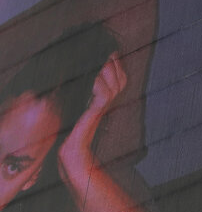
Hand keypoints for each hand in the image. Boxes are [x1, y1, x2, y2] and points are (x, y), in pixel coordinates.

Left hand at [59, 54, 126, 178]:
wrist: (73, 156)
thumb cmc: (72, 139)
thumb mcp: (76, 114)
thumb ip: (80, 103)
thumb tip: (74, 89)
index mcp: (101, 104)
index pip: (116, 84)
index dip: (117, 69)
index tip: (113, 54)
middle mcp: (104, 107)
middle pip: (120, 83)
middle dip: (117, 67)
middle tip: (112, 54)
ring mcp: (100, 112)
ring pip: (113, 88)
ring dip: (110, 74)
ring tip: (106, 63)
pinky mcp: (93, 117)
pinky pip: (102, 100)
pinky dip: (101, 88)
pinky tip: (96, 81)